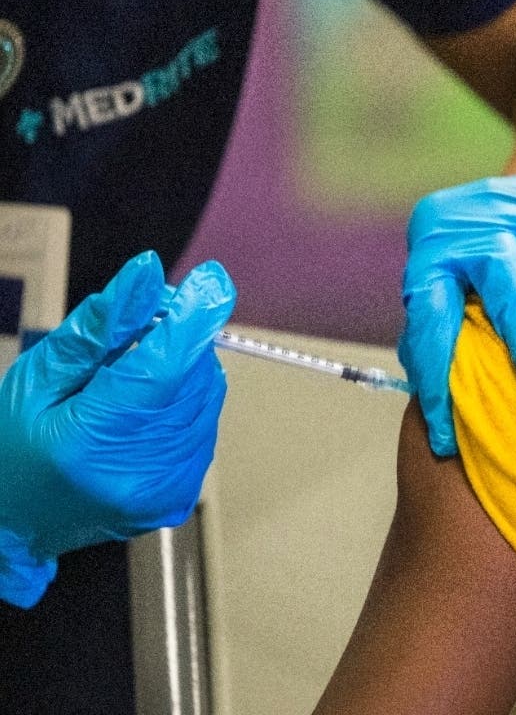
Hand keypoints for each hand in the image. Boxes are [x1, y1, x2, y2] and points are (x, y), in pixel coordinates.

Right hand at [0, 251, 235, 607]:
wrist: (12, 525)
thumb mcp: (37, 379)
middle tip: (141, 329)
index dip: (194, 319)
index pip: (164, 367)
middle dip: (178, 339)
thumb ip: (98, 327)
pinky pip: (203, 426)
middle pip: (193, 377)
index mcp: (91, 441)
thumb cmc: (11, 448)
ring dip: (181, 372)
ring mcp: (165, 490)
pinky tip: (142, 410)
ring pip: (206, 397)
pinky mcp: (180, 496)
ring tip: (129, 378)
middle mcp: (139, 472)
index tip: (212, 281)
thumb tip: (147, 273)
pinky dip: (183, 404)